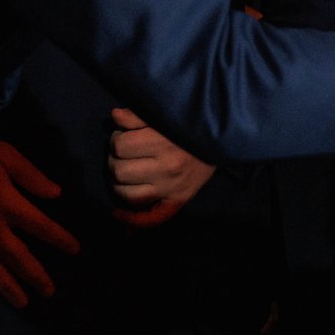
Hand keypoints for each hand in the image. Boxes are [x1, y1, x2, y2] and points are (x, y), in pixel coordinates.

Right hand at [0, 136, 78, 308]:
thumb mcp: (5, 154)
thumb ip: (31, 175)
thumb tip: (56, 194)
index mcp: (7, 205)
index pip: (40, 227)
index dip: (59, 239)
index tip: (75, 250)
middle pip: (18, 257)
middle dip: (36, 275)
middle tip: (50, 292)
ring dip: (9, 287)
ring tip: (23, 303)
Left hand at [107, 106, 215, 228]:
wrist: (220, 142)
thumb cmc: (188, 127)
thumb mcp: (164, 117)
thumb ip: (138, 116)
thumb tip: (115, 116)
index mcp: (163, 143)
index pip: (120, 146)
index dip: (116, 139)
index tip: (124, 136)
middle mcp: (166, 169)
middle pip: (119, 170)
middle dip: (115, 160)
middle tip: (123, 155)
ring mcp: (171, 188)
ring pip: (127, 194)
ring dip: (118, 184)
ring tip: (124, 174)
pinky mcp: (177, 201)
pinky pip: (149, 217)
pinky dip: (130, 218)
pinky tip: (117, 214)